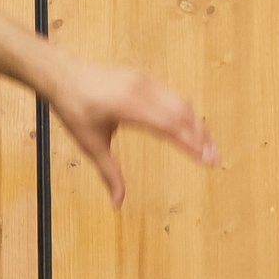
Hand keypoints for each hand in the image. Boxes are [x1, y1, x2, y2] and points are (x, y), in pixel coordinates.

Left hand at [48, 59, 216, 204]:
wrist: (64, 75)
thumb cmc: (74, 109)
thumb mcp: (90, 145)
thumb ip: (109, 173)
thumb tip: (117, 203)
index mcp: (129, 107)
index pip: (170, 126)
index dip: (191, 143)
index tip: (207, 160)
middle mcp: (142, 90)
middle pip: (182, 113)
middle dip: (201, 136)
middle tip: (214, 159)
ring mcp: (145, 82)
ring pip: (181, 102)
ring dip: (197, 123)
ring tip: (208, 146)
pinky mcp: (145, 79)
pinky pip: (172, 96)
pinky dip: (186, 113)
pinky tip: (191, 127)